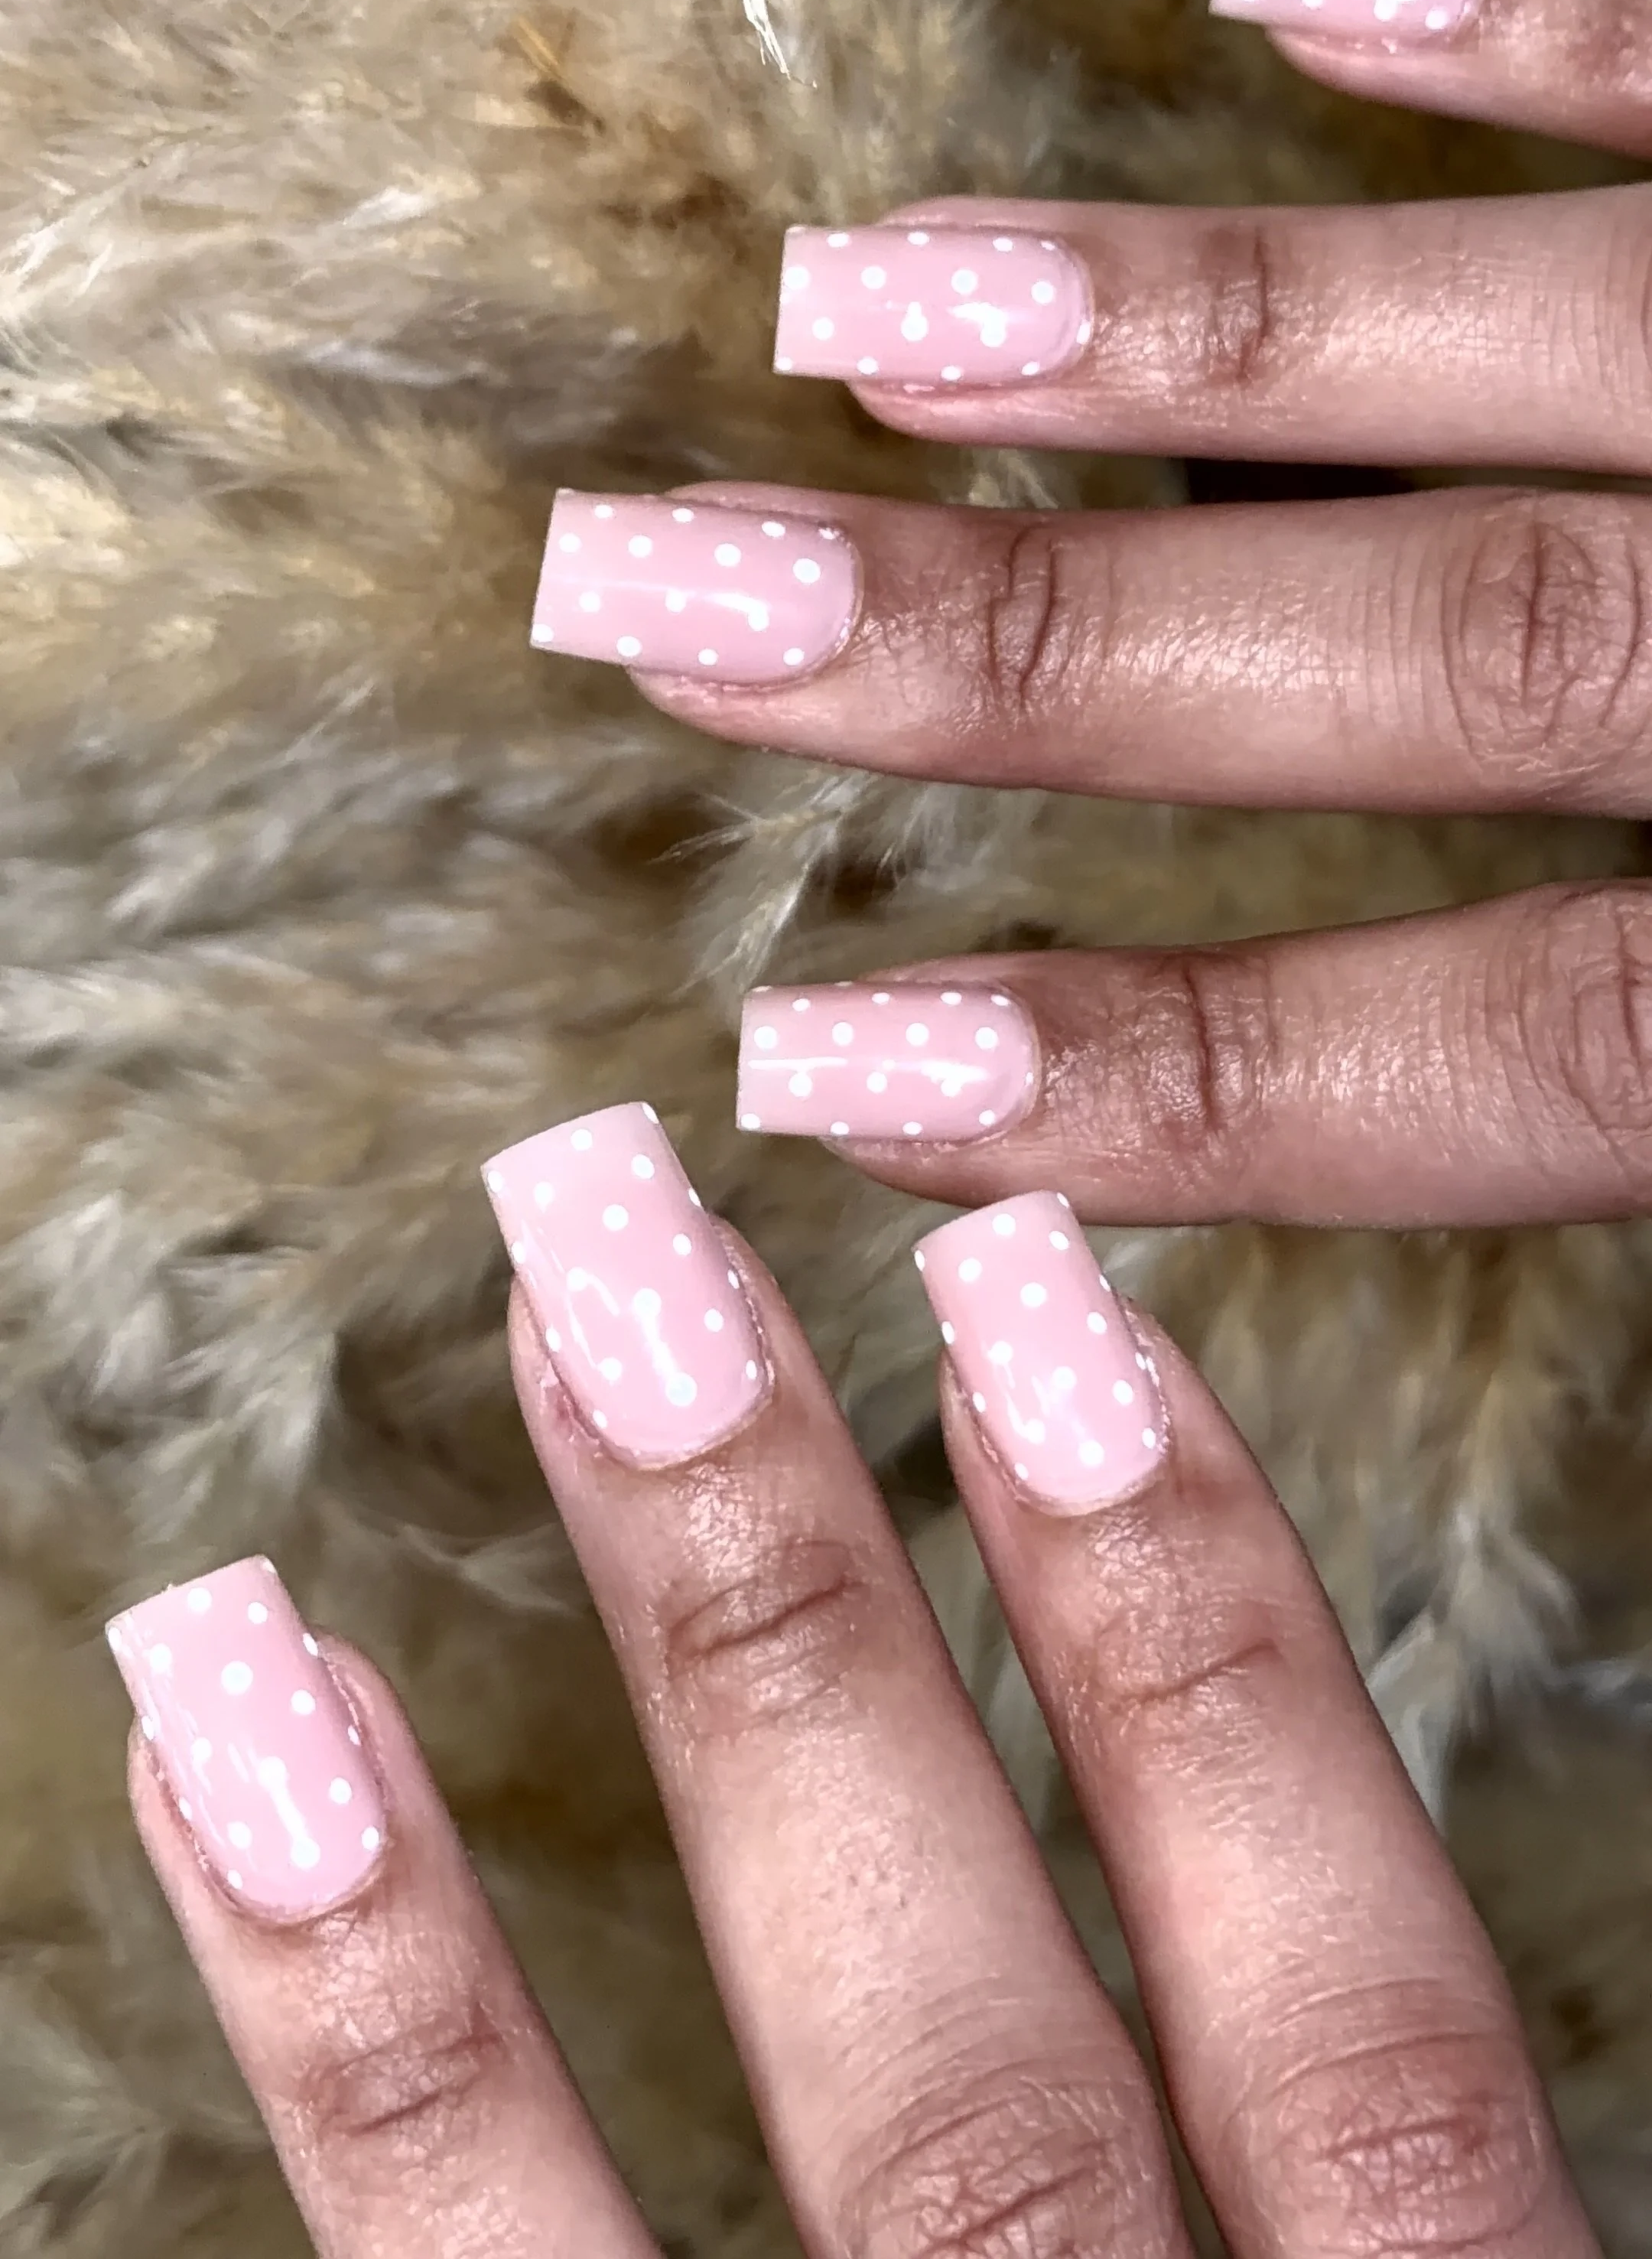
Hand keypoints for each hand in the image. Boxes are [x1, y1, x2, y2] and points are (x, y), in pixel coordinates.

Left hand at [112, 1104, 1595, 2258]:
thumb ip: (1379, 2247)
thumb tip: (1282, 1993)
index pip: (1367, 2038)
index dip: (1226, 1663)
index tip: (1081, 1315)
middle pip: (1021, 2049)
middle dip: (836, 1610)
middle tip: (658, 1226)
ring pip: (871, 2148)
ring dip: (684, 1717)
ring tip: (541, 1351)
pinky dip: (375, 2059)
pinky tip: (237, 1753)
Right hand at [534, 0, 1651, 1227]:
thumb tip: (1422, 1155)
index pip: (1530, 1037)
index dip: (1187, 1080)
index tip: (829, 1077)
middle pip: (1475, 650)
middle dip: (1056, 643)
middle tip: (687, 601)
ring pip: (1581, 335)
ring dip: (1210, 325)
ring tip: (862, 302)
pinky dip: (1542, 16)